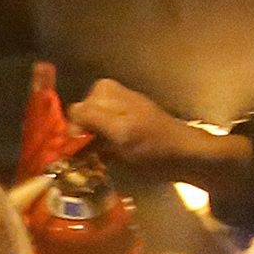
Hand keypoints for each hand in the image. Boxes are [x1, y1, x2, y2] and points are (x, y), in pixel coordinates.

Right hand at [67, 79, 245, 174]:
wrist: (184, 156)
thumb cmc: (153, 146)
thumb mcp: (121, 131)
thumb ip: (92, 118)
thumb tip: (69, 114)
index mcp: (107, 92)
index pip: (74, 112)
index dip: (74, 132)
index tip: (80, 150)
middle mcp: (109, 98)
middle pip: (79, 121)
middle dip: (80, 140)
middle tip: (88, 158)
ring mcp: (116, 115)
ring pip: (87, 131)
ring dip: (87, 148)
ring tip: (96, 161)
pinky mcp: (122, 130)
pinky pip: (98, 139)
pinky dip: (97, 151)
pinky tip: (104, 160)